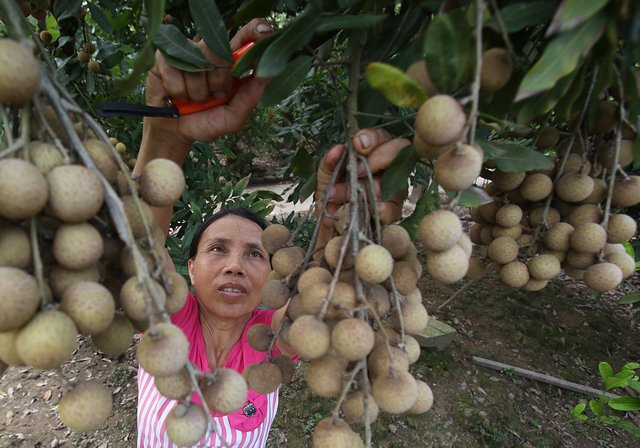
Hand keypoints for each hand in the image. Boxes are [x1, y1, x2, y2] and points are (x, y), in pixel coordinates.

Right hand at [144, 18, 272, 144]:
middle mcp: (210, 53)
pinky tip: (177, 96)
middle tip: (216, 96)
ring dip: (198, 91)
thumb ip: (249, 99)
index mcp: (231, 63)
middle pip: (220, 53)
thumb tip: (266, 75)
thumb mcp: (233, 118)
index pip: (245, 37)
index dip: (254, 31)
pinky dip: (178, 89)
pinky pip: (174, 68)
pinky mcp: (164, 57)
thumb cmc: (206, 121)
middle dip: (219, 82)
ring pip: (197, 62)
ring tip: (196, 99)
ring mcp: (187, 52)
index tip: (264, 32)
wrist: (176, 132)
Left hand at [315, 128, 409, 238]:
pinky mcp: (394, 212)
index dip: (372, 138)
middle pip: (399, 150)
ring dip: (364, 188)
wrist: (331, 224)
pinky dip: (370, 208)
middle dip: (378, 158)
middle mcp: (389, 168)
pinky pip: (389, 208)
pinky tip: (355, 210)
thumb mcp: (326, 176)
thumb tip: (338, 149)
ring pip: (392, 180)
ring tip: (338, 195)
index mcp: (374, 153)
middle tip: (355, 171)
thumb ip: (329, 162)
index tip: (357, 145)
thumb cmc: (333, 193)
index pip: (382, 137)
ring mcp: (396, 189)